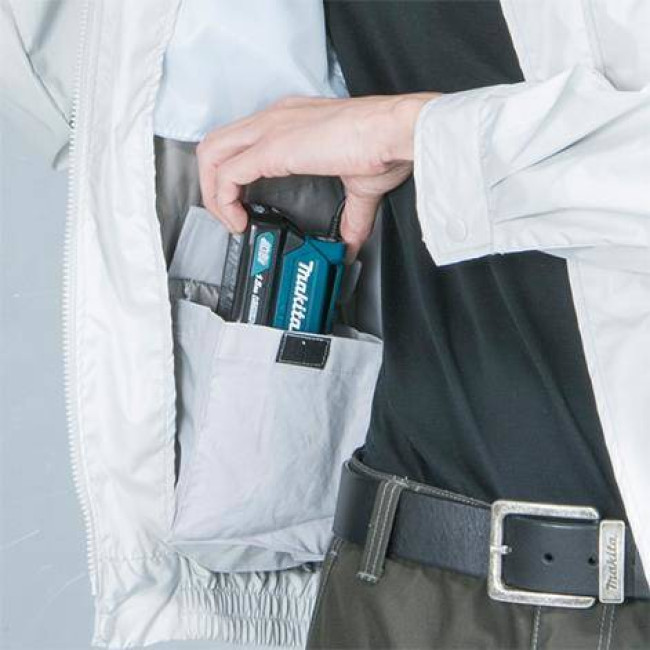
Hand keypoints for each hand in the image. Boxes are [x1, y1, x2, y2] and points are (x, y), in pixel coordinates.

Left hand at [197, 93, 439, 258]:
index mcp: (290, 122)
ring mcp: (270, 130)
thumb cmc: (384, 145)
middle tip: (229, 215)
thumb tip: (352, 243)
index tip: (244, 206)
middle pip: (215, 144)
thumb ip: (351, 216)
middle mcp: (274, 120)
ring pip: (211, 154)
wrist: (396, 132)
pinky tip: (238, 221)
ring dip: (212, 193)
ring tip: (230, 221)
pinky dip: (223, 201)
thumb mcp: (360, 186)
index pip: (241, 142)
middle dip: (212, 184)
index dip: (233, 176)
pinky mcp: (272, 148)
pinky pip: (226, 174)